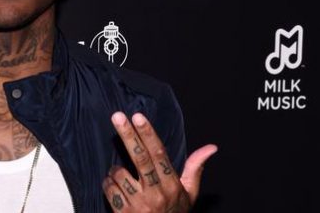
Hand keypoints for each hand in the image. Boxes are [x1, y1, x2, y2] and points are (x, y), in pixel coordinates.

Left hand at [102, 112, 216, 211]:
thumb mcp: (189, 194)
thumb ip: (195, 168)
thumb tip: (211, 147)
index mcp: (172, 185)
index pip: (159, 154)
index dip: (148, 134)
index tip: (138, 116)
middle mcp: (155, 193)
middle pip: (140, 158)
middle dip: (128, 135)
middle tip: (117, 115)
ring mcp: (138, 204)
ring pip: (119, 173)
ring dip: (115, 169)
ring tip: (121, 174)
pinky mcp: (122, 212)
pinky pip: (109, 188)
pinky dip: (108, 183)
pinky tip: (116, 186)